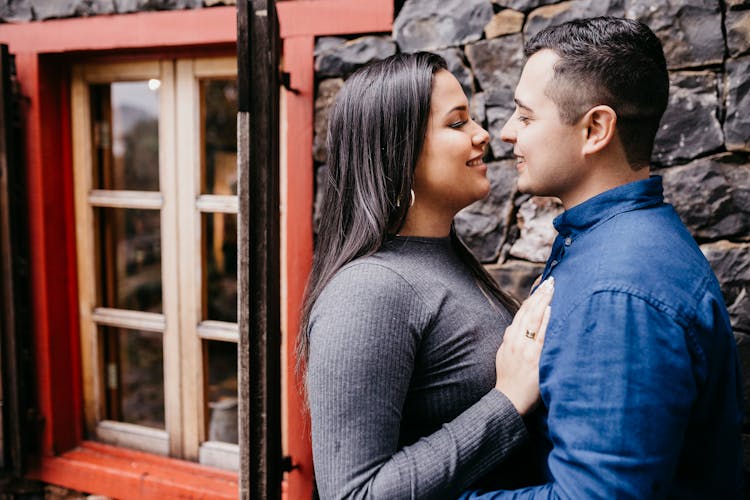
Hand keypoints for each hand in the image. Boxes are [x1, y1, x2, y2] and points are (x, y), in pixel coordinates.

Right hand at [495, 277, 553, 414]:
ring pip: (533, 319)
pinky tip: (550, 309)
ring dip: (543, 301)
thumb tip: (517, 328)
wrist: (508, 400)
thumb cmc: (509, 381)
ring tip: (552, 288)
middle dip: (539, 294)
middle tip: (551, 280)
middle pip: (528, 311)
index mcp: (509, 338)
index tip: (541, 286)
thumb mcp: (504, 356)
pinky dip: (544, 321)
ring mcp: (524, 347)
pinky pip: (540, 335)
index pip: (521, 312)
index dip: (532, 298)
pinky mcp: (533, 357)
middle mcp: (515, 340)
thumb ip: (511, 341)